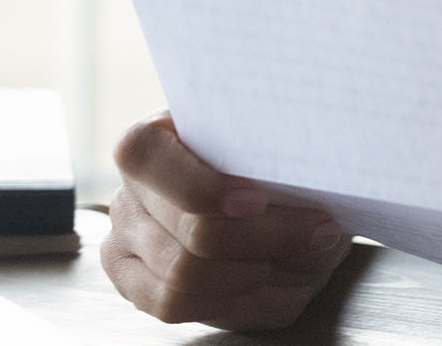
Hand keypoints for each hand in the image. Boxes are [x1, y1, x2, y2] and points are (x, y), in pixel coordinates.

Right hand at [101, 111, 353, 329]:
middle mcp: (130, 189)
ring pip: (182, 273)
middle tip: (316, 231)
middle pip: (188, 229)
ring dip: (251, 271)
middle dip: (263, 237)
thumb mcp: (294, 165)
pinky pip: (173, 304)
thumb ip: (290, 176)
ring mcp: (125, 240)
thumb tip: (310, 209)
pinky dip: (228, 299)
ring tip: (290, 256)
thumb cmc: (281, 177)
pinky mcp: (133, 284)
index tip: (260, 201)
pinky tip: (259, 280)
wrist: (282, 214)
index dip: (202, 185)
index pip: (146, 154)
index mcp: (156, 137)